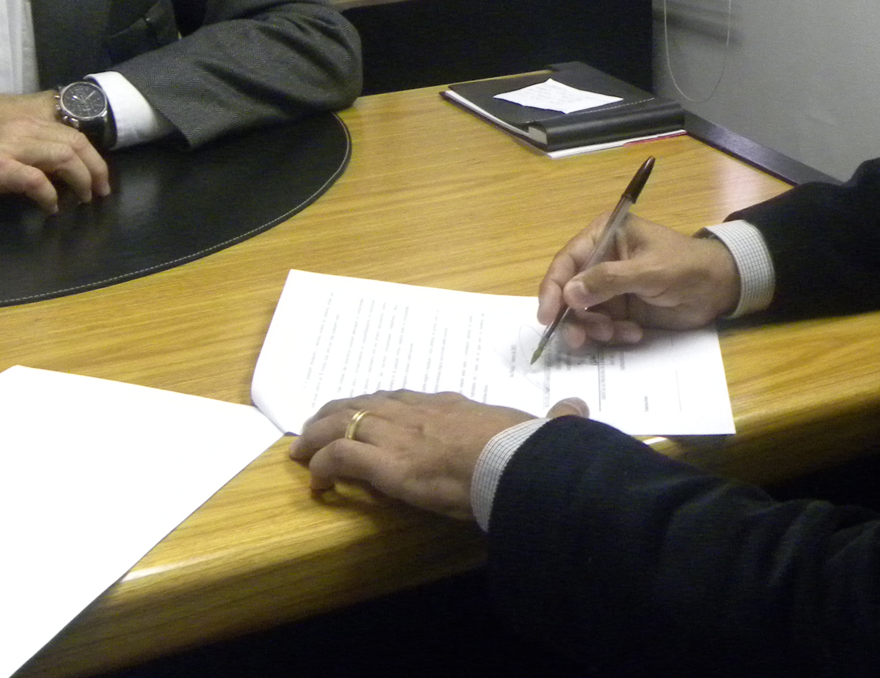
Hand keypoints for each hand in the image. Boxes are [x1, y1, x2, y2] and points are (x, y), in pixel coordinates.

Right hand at [0, 116, 110, 213]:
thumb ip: (24, 159)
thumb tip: (54, 176)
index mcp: (17, 125)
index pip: (69, 134)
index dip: (91, 156)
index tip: (98, 178)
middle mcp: (15, 128)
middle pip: (73, 143)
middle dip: (95, 169)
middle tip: (101, 192)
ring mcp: (4, 144)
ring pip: (61, 156)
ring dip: (80, 180)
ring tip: (83, 200)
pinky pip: (35, 179)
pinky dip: (49, 196)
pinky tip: (50, 208)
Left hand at [293, 390, 588, 520]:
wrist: (514, 462)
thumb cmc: (526, 449)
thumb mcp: (540, 429)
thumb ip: (555, 419)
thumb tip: (578, 410)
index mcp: (451, 406)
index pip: (404, 400)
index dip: (381, 407)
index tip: (369, 414)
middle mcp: (418, 412)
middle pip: (365, 403)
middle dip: (337, 412)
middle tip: (317, 426)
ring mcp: (399, 435)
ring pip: (343, 422)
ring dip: (318, 435)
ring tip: (301, 450)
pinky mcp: (386, 463)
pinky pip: (340, 456)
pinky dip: (322, 465)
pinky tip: (314, 479)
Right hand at [537, 213, 739, 351]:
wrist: (719, 289)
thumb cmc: (686, 267)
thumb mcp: (649, 271)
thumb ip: (609, 280)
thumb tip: (569, 294)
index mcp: (604, 235)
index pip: (566, 261)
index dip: (553, 289)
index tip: (547, 317)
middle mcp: (600, 260)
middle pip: (569, 292)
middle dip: (575, 317)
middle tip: (581, 339)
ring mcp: (609, 287)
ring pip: (583, 314)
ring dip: (595, 329)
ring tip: (618, 333)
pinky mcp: (620, 309)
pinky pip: (602, 327)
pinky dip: (613, 335)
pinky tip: (634, 333)